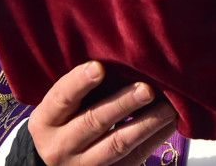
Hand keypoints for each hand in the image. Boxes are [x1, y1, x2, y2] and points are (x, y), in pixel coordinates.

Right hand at [27, 61, 177, 165]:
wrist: (59, 159)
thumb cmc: (67, 118)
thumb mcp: (62, 105)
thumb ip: (83, 86)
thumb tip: (121, 59)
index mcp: (45, 121)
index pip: (61, 99)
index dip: (79, 83)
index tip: (99, 67)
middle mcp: (60, 146)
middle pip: (93, 122)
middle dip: (122, 104)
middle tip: (146, 89)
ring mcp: (82, 165)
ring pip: (116, 145)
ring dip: (145, 125)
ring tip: (168, 108)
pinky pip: (133, 158)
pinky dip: (154, 140)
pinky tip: (169, 123)